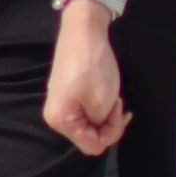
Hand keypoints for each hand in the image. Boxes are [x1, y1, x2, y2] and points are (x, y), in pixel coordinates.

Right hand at [44, 1, 130, 154]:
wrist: (83, 30)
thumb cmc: (92, 66)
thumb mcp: (103, 102)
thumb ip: (101, 126)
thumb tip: (98, 129)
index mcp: (61, 121)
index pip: (92, 146)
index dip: (111, 134)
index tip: (119, 111)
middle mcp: (55, 117)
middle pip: (89, 136)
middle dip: (108, 123)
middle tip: (118, 102)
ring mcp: (60, 104)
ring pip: (89, 123)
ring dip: (105, 114)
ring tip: (112, 94)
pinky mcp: (67, 93)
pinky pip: (85, 110)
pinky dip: (99, 105)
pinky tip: (106, 92)